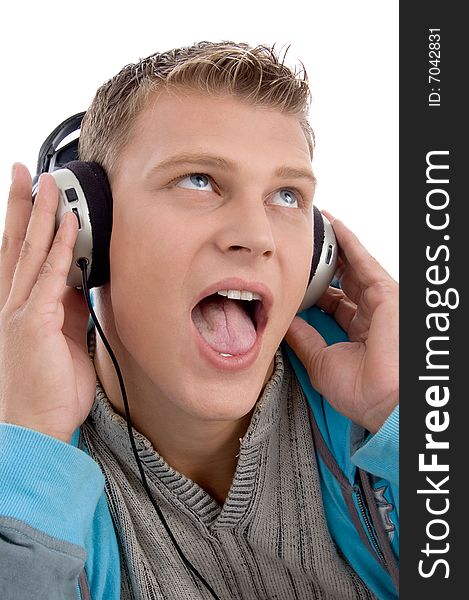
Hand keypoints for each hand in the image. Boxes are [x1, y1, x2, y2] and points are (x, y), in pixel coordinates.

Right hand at [0, 164, 95, 442]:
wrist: (38, 425)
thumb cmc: (50, 387)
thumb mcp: (64, 338)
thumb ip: (70, 308)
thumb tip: (83, 284)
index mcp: (21, 305)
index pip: (21, 254)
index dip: (25, 222)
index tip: (33, 195)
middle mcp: (14, 302)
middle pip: (17, 243)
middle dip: (22, 204)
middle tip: (27, 172)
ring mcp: (21, 310)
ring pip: (31, 251)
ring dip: (41, 215)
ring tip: (48, 184)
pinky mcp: (34, 322)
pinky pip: (51, 277)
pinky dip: (60, 248)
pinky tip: (68, 224)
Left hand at [285, 211, 397, 432]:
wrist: (382, 400)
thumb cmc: (362, 391)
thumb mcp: (321, 361)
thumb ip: (304, 339)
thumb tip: (285, 321)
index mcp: (357, 332)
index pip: (333, 302)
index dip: (315, 288)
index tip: (296, 278)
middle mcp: (369, 314)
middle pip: (343, 280)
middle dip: (323, 263)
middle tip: (303, 247)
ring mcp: (378, 303)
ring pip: (353, 266)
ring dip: (333, 246)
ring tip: (314, 228)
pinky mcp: (386, 293)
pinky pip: (363, 261)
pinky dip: (349, 242)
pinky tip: (334, 226)